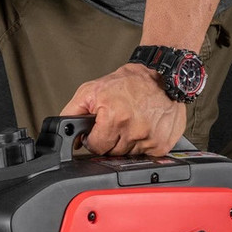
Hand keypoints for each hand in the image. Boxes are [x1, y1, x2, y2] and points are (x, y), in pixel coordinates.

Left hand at [60, 64, 185, 155]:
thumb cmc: (129, 83)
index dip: (95, 138)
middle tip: (118, 122)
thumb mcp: (90, 91)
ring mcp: (150, 139)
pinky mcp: (162, 145)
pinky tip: (144, 128)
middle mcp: (134, 130)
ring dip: (127, 142)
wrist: (161, 76)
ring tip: (132, 123)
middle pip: (112, 153)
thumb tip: (69, 138)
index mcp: (115, 118)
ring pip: (128, 155)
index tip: (102, 128)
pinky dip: (143, 144)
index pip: (96, 147)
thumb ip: (72, 114)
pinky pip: (145, 155)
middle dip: (111, 140)